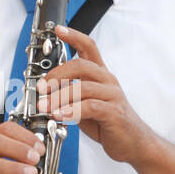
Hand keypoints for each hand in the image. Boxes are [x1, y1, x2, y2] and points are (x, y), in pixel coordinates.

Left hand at [38, 25, 156, 164]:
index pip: (89, 47)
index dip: (73, 36)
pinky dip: (72, 111)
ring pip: (83, 87)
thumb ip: (69, 95)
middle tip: (41, 87)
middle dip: (57, 74)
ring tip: (44, 106)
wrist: (133, 143)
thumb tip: (44, 92)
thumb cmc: (107, 123)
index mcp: (100, 75)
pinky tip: (60, 116)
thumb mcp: (84, 104)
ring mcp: (112, 95)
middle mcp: (108, 80)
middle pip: (81, 65)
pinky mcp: (114, 112)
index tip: (58, 30)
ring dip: (59, 97)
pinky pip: (90, 106)